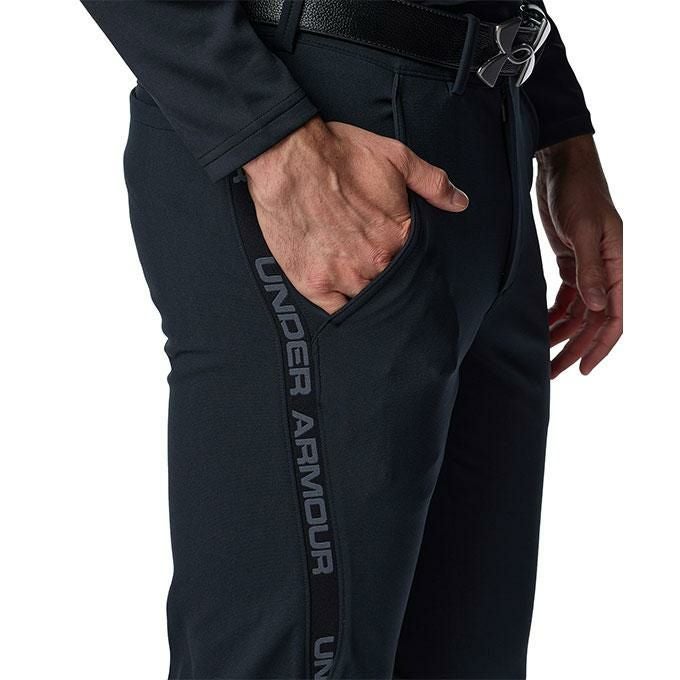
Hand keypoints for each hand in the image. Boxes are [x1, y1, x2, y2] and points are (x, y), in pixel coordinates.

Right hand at [243, 116, 467, 313]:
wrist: (286, 158)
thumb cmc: (337, 155)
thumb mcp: (396, 157)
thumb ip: (432, 183)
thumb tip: (459, 202)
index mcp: (398, 236)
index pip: (415, 264)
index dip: (409, 263)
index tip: (401, 259)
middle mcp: (374, 261)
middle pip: (391, 285)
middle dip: (388, 279)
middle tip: (376, 267)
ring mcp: (343, 276)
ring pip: (366, 300)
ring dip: (367, 294)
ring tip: (359, 280)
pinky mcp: (314, 283)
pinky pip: (336, 311)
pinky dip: (342, 309)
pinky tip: (343, 298)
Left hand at [536, 135, 622, 378]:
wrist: (560, 166)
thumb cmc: (577, 191)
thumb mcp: (584, 229)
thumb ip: (589, 268)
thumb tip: (596, 307)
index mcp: (617, 265)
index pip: (614, 316)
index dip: (600, 346)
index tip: (581, 369)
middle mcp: (605, 270)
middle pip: (593, 321)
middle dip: (574, 348)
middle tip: (551, 371)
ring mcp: (587, 267)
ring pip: (579, 313)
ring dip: (561, 334)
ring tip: (541, 354)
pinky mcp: (569, 262)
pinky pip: (566, 298)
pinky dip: (554, 314)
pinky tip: (541, 326)